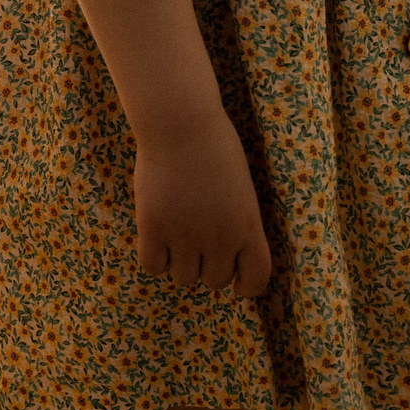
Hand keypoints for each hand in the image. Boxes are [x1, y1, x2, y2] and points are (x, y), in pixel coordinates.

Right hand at [129, 111, 273, 297]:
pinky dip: (155, 257)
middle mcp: (220, 239)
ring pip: (183, 278)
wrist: (180, 123)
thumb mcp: (241, 189)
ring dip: (180, 262)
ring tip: (176, 234)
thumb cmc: (215, 147)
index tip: (237, 282)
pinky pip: (153, 266)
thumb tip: (224, 256)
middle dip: (207, 266)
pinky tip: (156, 237)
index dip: (246, 286)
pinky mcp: (153, 229)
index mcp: (248, 227)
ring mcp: (185, 236)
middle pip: (214, 281)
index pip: (256, 280)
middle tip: (198, 241)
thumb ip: (236, 225)